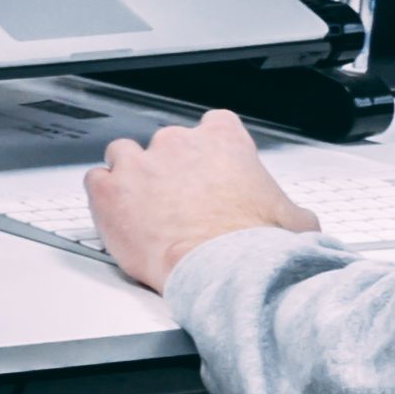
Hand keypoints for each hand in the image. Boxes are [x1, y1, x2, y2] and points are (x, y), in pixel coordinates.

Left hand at [83, 107, 315, 289]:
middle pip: (164, 143)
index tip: (206, 168)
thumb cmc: (255, 245)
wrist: (221, 268)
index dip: (207, 149)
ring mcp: (139, 163)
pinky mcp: (109, 190)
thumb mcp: (295, 220)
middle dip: (167, 168)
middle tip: (175, 201)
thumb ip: (289, 209)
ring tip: (139, 206)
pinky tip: (114, 215)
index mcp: (223, 140)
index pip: (212, 125)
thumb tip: (299, 222)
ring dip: (129, 176)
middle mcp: (177, 143)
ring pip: (123, 154)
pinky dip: (102, 196)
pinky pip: (95, 181)